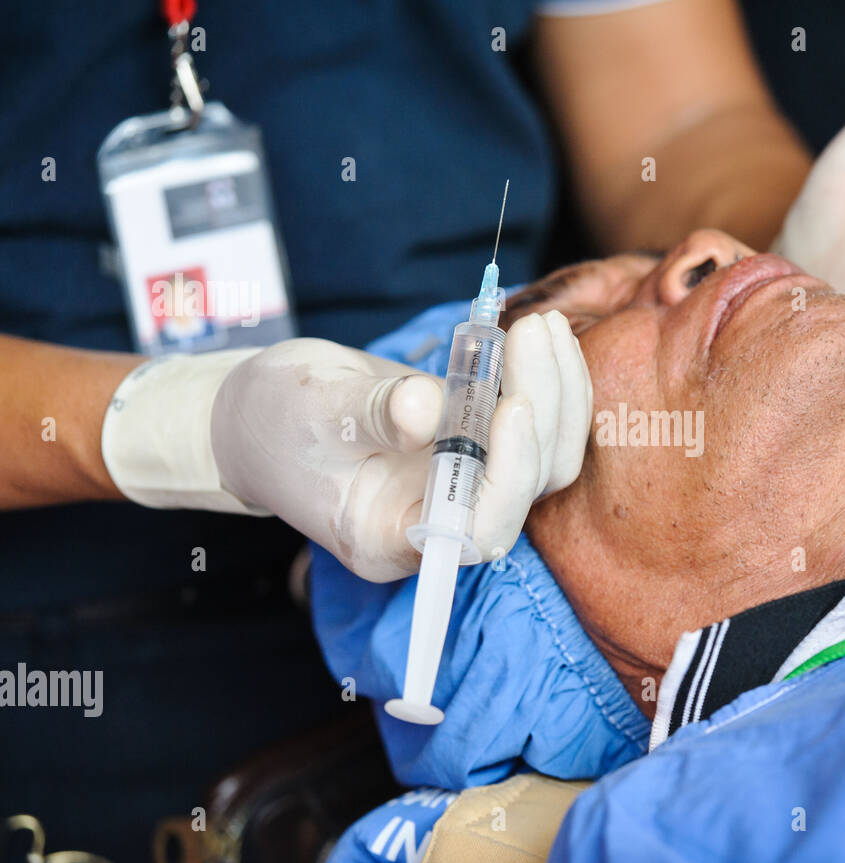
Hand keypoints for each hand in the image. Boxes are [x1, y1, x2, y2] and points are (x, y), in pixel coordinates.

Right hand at [99, 312, 589, 581]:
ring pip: (544, 457)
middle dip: (542, 409)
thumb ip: (372, 413)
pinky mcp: (481, 448)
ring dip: (557, 390)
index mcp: (396, 538)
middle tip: (533, 332)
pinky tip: (545, 334)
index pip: (478, 530)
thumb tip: (428, 408)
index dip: (509, 475)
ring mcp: (468, 484)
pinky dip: (550, 381)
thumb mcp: (313, 410)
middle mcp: (445, 521)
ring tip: (543, 323)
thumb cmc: (274, 420)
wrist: (266, 408)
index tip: (513, 406)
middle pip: (526, 488)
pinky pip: (536, 427)